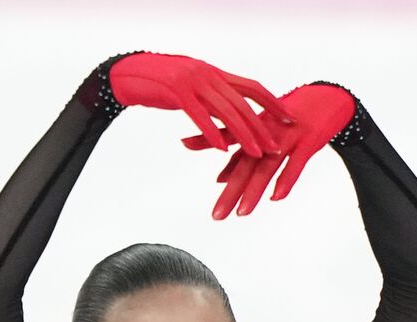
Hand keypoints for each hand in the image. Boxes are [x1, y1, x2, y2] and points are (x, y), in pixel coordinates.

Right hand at [109, 52, 293, 158]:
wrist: (126, 73)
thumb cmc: (155, 83)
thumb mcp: (189, 86)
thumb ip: (208, 95)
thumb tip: (222, 111)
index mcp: (214, 72)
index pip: (252, 86)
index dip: (272, 102)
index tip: (290, 118)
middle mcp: (207, 74)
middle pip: (243, 103)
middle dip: (262, 127)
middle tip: (278, 147)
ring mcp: (193, 81)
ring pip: (226, 111)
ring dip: (244, 135)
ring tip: (256, 153)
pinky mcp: (176, 91)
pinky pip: (199, 115)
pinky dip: (213, 132)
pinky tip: (222, 149)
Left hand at [181, 83, 355, 219]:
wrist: (329, 98)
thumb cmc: (292, 117)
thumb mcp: (264, 132)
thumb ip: (242, 154)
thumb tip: (218, 179)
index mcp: (255, 127)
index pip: (227, 141)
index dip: (206, 142)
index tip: (184, 146)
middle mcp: (267, 132)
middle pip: (245, 164)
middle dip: (230, 191)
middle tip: (217, 215)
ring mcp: (288, 137)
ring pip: (267, 166)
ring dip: (254, 191)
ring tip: (241, 213)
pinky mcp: (309, 142)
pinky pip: (296, 164)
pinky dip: (286, 180)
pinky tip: (276, 198)